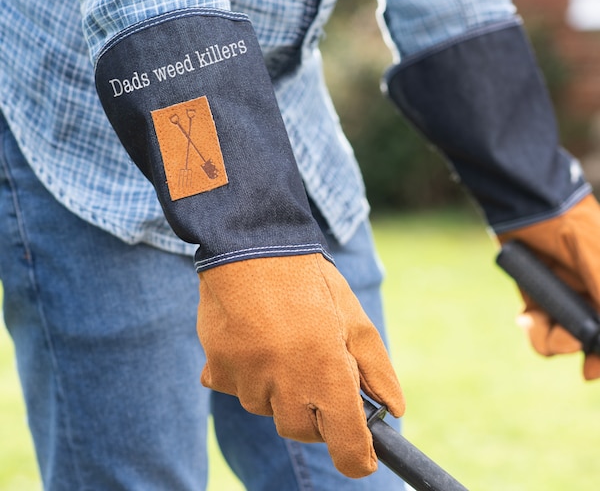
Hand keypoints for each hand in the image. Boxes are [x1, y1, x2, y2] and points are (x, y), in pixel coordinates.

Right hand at [196, 253, 404, 477]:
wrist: (252, 247)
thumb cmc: (309, 282)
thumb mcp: (353, 318)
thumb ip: (376, 369)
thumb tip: (394, 411)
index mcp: (329, 371)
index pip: (347, 446)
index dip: (357, 456)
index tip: (362, 453)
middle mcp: (287, 383)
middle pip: (303, 431)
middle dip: (315, 409)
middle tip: (315, 369)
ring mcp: (248, 379)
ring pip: (266, 409)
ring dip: (277, 388)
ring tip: (281, 342)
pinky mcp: (217, 369)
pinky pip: (235, 389)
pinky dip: (247, 374)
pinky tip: (253, 339)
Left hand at [498, 194, 599, 379]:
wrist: (524, 204)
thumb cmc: (568, 224)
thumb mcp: (594, 257)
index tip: (590, 372)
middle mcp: (593, 295)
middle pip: (589, 340)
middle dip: (570, 342)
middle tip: (558, 333)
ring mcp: (568, 297)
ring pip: (563, 338)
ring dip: (548, 336)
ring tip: (535, 319)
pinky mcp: (540, 295)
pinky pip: (540, 327)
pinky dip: (534, 328)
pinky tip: (526, 316)